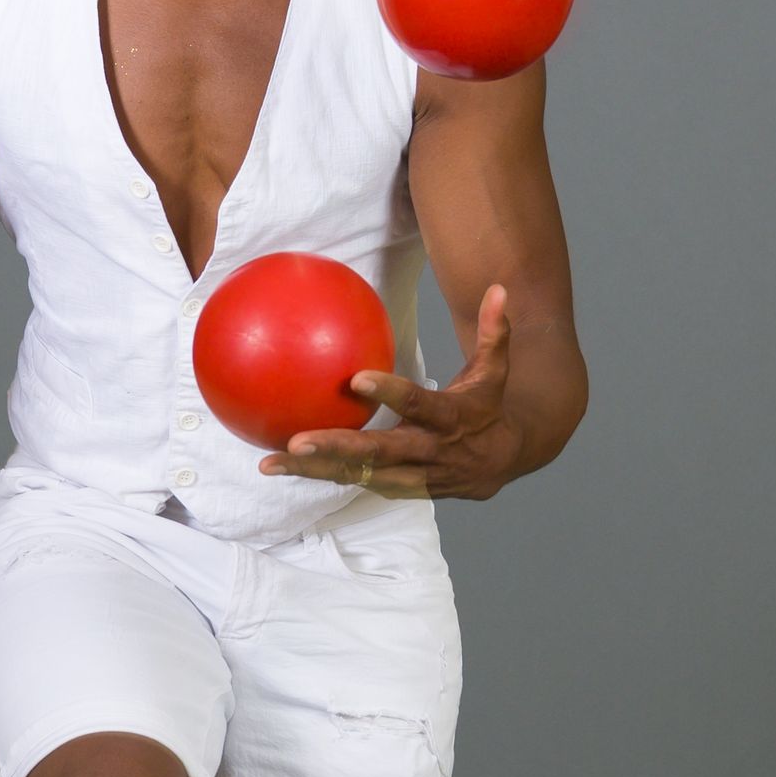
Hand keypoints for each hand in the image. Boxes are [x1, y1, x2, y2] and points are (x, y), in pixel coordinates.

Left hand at [258, 282, 520, 499]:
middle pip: (379, 452)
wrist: (505, 461)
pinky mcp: (399, 488)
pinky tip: (281, 466)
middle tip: (297, 441)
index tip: (356, 379)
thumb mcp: (495, 370)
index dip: (389, 393)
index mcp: (450, 418)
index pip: (417, 403)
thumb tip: (500, 288)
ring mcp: (412, 476)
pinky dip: (319, 476)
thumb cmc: (488, 406)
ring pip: (359, 475)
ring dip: (314, 471)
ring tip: (271, 463)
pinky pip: (355, 482)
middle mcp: (429, 452)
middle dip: (337, 449)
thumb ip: (494, 331)